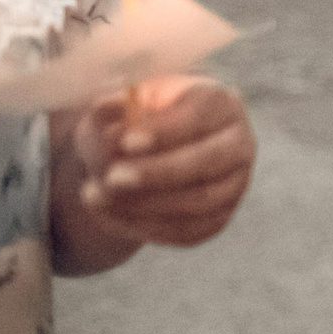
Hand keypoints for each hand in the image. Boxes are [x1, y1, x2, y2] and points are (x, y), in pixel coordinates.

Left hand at [58, 75, 254, 264]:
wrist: (142, 158)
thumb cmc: (131, 124)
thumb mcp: (114, 110)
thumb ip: (107, 111)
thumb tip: (111, 116)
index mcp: (219, 103)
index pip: (201, 115)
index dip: (166, 131)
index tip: (126, 142)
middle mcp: (238, 143)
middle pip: (208, 160)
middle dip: (158, 173)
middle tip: (112, 178)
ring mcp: (234, 184)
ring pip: (199, 201)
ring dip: (145, 203)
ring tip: (94, 195)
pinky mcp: (219, 218)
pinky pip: (188, 230)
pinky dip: (145, 226)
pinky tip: (107, 214)